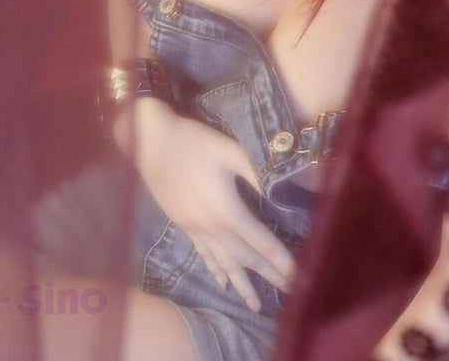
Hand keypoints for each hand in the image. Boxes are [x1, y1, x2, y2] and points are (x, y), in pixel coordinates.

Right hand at [117, 97, 295, 311]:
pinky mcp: (182, 224)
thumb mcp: (231, 151)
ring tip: (255, 306)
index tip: (298, 277)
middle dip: (268, 275)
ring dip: (241, 284)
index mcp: (227, 210)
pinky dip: (215, 270)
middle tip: (289, 294)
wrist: (150, 142)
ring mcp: (194, 228)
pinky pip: (203, 254)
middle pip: (245, 258)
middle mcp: (211, 227)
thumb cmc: (194, 142)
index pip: (260, 241)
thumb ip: (257, 173)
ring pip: (223, 263)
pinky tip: (221, 283)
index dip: (281, 259)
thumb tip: (281, 193)